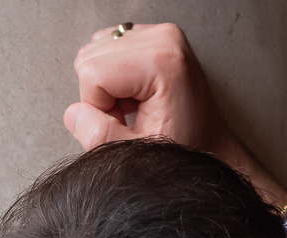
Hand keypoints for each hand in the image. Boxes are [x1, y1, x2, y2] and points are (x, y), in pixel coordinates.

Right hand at [64, 23, 286, 207]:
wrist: (212, 147)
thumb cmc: (185, 153)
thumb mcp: (138, 155)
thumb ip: (100, 136)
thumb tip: (74, 114)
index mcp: (163, 61)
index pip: (91, 73)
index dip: (98, 108)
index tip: (123, 125)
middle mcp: (164, 38)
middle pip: (91, 58)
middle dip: (101, 95)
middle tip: (130, 117)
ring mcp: (161, 33)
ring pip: (95, 52)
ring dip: (107, 85)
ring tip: (134, 107)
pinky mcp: (156, 35)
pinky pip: (108, 48)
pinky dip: (114, 74)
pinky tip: (135, 94)